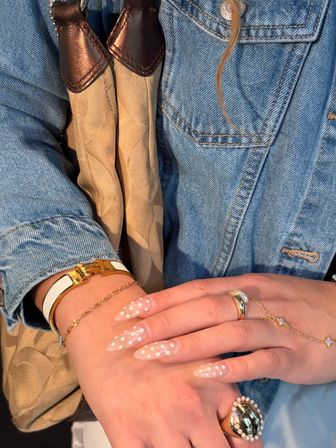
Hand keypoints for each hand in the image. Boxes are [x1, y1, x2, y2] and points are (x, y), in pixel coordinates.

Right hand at [46, 274, 259, 447]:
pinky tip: (154, 447)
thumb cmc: (154, 341)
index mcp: (215, 385)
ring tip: (179, 442)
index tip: (233, 447)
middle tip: (206, 444)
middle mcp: (192, 406)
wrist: (107, 329)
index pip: (246, 439)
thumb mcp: (200, 356)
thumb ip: (223, 390)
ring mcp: (159, 423)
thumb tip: (238, 432)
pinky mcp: (126, 434)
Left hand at [111, 274, 335, 384]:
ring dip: (187, 344)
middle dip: (162, 323)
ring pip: (226, 332)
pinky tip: (203, 375)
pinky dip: (231, 366)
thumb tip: (183, 312)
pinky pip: (259, 360)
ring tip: (151, 357)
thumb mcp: (258, 295)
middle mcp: (256, 301)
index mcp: (244, 285)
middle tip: (125, 339)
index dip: (160, 300)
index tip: (128, 313)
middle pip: (203, 309)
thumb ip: (224, 302)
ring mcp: (275, 326)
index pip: (194, 289)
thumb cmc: (294, 307)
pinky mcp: (293, 353)